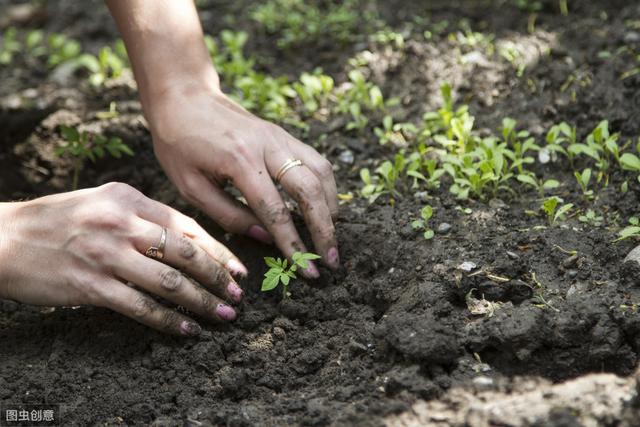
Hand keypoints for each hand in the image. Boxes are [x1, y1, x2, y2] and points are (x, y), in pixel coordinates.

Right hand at [0, 182, 246, 335]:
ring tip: (222, 314)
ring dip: (201, 302)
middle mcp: (120, 223)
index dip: (218, 249)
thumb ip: (142, 215)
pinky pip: (141, 307)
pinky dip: (169, 321)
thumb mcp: (101, 202)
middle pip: (184, 252)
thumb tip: (188, 239)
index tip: (238, 268)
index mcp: (127, 198)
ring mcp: (105, 255)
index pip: (185, 224)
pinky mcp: (91, 286)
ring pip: (169, 282)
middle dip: (218, 276)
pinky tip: (187, 329)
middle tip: (238, 294)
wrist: (3, 238)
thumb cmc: (57, 220)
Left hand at [146, 85, 338, 277]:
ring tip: (331, 236)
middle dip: (325, 229)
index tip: (307, 269)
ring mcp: (280, 137)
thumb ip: (229, 215)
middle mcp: (268, 145)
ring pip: (321, 172)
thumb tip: (267, 238)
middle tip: (331, 260)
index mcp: (240, 161)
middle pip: (310, 190)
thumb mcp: (190, 186)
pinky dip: (326, 186)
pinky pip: (316, 160)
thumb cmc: (179, 143)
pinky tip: (324, 207)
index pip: (276, 210)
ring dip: (331, 207)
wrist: (184, 97)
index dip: (294, 244)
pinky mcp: (284, 135)